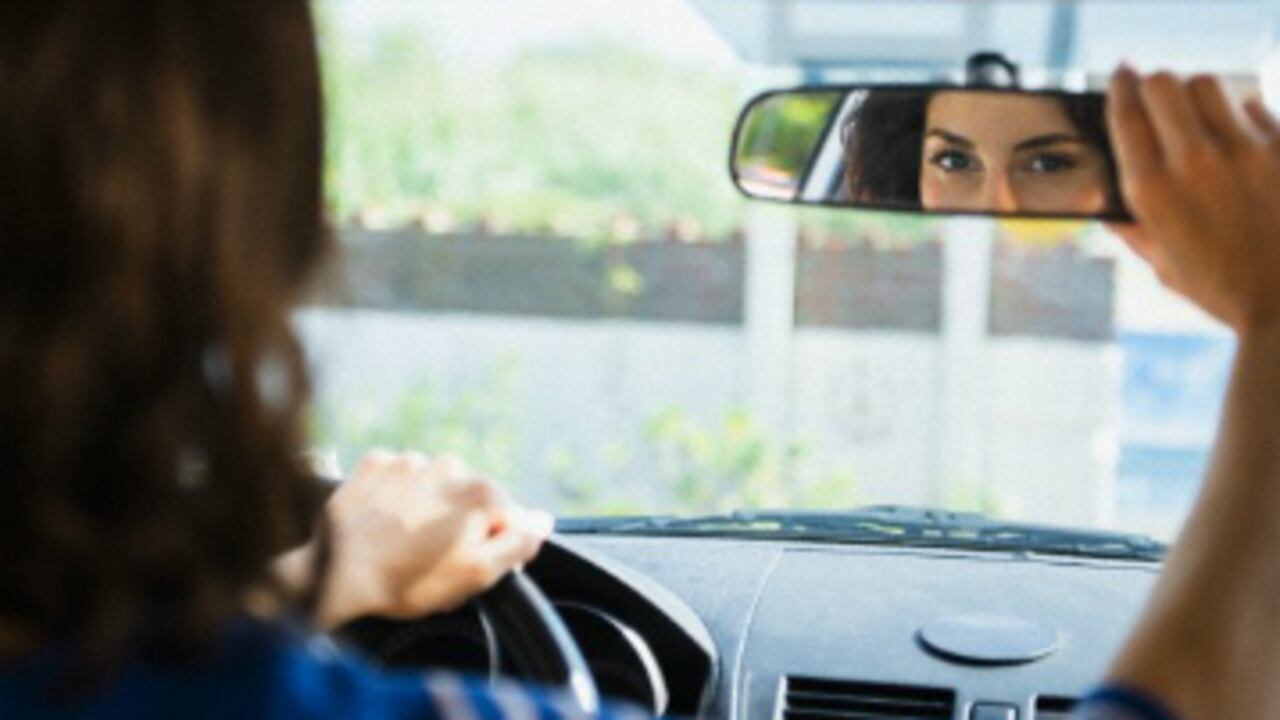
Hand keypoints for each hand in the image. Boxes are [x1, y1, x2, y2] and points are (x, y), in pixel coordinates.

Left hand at [313, 451, 553, 628]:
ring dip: (428, 510)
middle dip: (461, 526)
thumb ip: (519, 544)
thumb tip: (543, 521)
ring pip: (435, 487)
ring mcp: (411, 462)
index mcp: (483, 493)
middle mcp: (451, 466)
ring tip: (404, 545)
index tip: (471, 569)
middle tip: (434, 562)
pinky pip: (398, 478)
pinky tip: (384, 523)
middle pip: (472, 500)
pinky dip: (396, 496)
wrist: (337, 570)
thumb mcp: (477, 575)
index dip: (497, 547)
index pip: (511, 518)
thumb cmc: (409, 580)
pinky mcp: (376, 464)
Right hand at [1105, 66, 1279, 333]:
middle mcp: (1194, 161)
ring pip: (1208, 84)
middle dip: (1153, 85)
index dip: (1119, 86)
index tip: (1120, 75)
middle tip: (1154, 95)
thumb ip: (1131, 227)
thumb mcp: (1162, 263)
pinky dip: (1240, 113)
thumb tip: (1102, 204)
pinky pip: (1254, 105)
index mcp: (1152, 191)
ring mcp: (1245, 150)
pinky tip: (1237, 134)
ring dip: (1194, 94)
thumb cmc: (1221, 287)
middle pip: (1164, 83)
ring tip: (1196, 114)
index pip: (1125, 112)